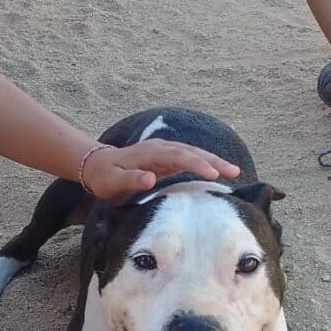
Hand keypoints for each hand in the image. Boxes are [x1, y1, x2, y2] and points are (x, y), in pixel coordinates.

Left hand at [82, 139, 239, 199]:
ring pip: (194, 154)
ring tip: (233, 172)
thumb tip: (151, 178)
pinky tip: (217, 172)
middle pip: (191, 152)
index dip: (197, 164)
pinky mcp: (167, 159)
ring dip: (214, 162)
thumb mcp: (113, 182)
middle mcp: (161, 148)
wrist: (97, 165)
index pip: (178, 156)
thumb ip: (132, 179)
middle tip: (234, 172)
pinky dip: (205, 164)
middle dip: (214, 161)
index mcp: (150, 153)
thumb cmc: (105, 177)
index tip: (213, 174)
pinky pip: (190, 159)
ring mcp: (165, 152)